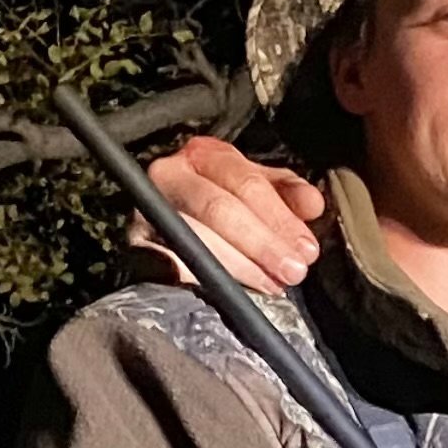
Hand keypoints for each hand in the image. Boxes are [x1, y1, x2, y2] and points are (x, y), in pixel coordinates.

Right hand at [136, 135, 324, 292]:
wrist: (165, 215)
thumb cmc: (222, 202)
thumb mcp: (256, 191)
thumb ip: (286, 195)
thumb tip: (312, 205)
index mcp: (206, 155)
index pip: (245, 182)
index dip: (279, 218)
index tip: (306, 249)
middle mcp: (171, 174)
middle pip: (218, 207)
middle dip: (261, 243)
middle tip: (292, 272)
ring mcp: (147, 209)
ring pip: (195, 237)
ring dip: (239, 266)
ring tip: (270, 284)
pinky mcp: (135, 243)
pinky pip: (168, 262)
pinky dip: (200, 279)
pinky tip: (229, 292)